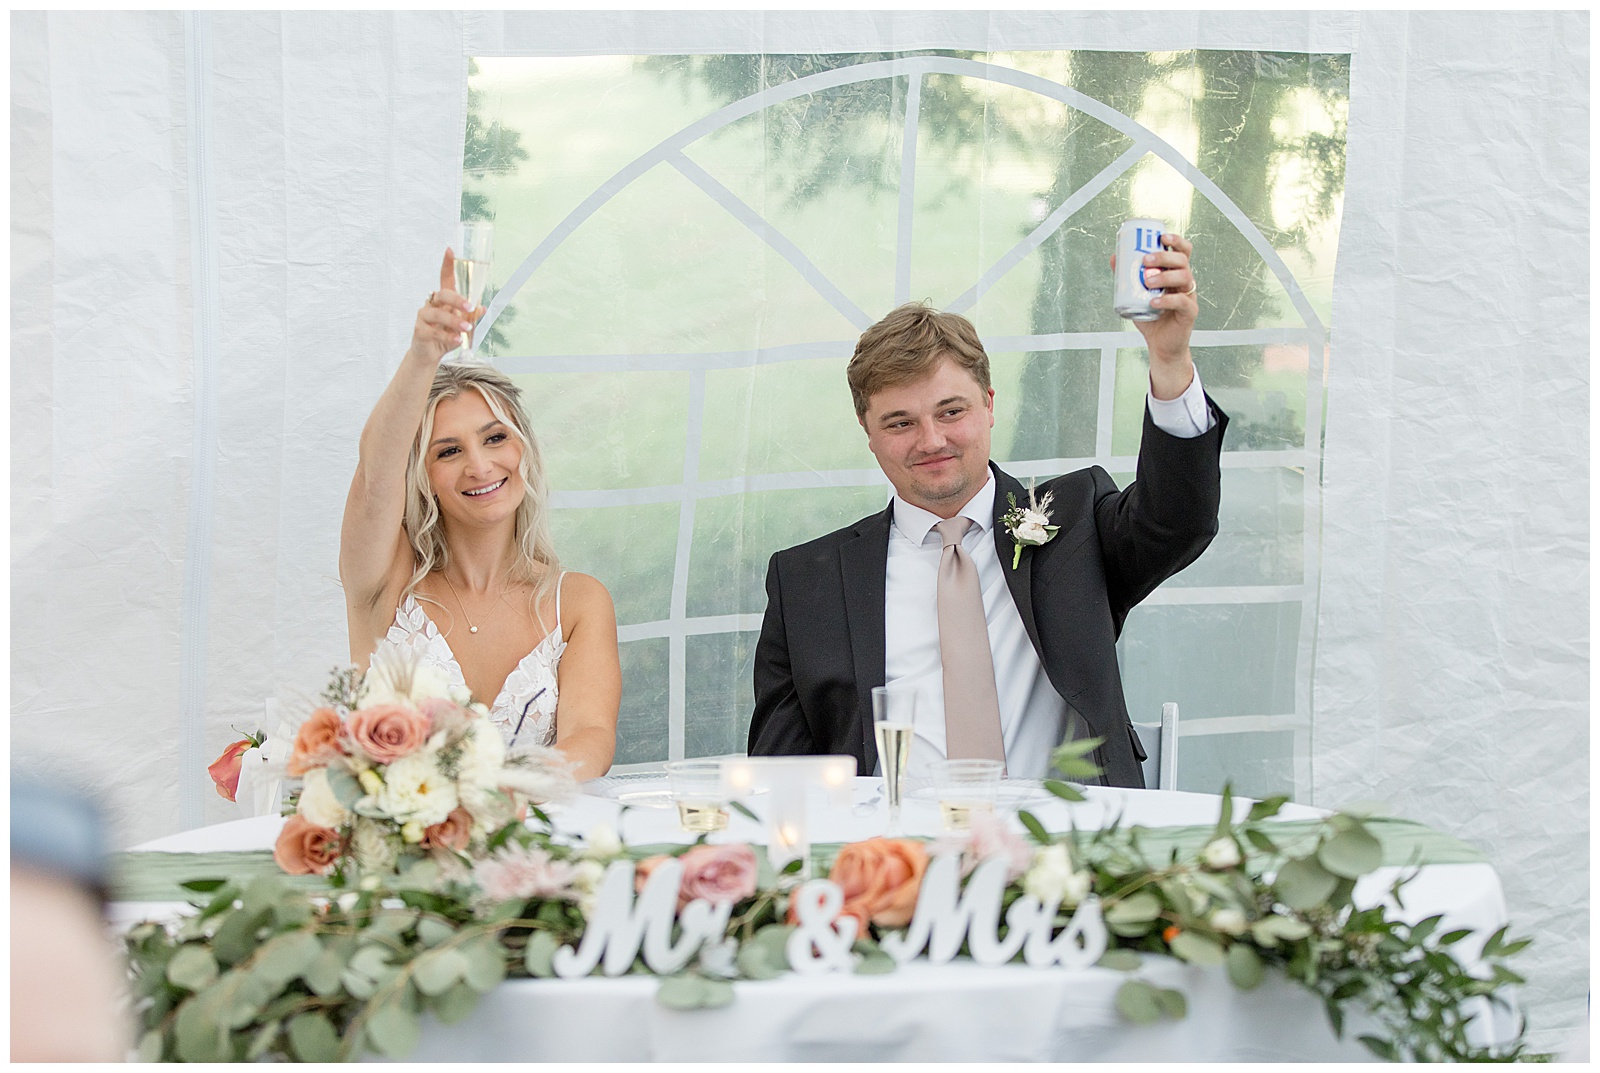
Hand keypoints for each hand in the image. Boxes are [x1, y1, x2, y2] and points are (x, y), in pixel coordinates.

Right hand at [406, 249, 484, 365]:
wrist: (430, 355)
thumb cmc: (446, 336)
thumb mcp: (462, 325)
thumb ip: (471, 316)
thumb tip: (482, 308)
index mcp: (444, 299)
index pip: (445, 278)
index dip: (447, 264)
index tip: (450, 250)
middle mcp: (432, 304)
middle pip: (443, 294)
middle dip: (456, 299)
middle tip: (469, 307)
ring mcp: (424, 316)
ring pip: (438, 314)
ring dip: (454, 321)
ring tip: (466, 328)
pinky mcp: (419, 331)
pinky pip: (434, 332)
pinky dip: (448, 336)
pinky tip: (457, 339)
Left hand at [1114, 232, 1198, 399]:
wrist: (1160, 345)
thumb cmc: (1151, 318)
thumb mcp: (1136, 295)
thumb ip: (1127, 277)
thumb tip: (1115, 257)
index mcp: (1175, 274)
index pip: (1182, 251)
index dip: (1176, 240)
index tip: (1161, 235)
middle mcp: (1185, 282)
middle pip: (1183, 260)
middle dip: (1165, 256)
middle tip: (1147, 260)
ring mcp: (1189, 296)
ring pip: (1185, 277)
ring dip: (1165, 276)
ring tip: (1148, 280)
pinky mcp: (1189, 313)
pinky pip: (1182, 302)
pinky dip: (1167, 300)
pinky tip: (1153, 302)